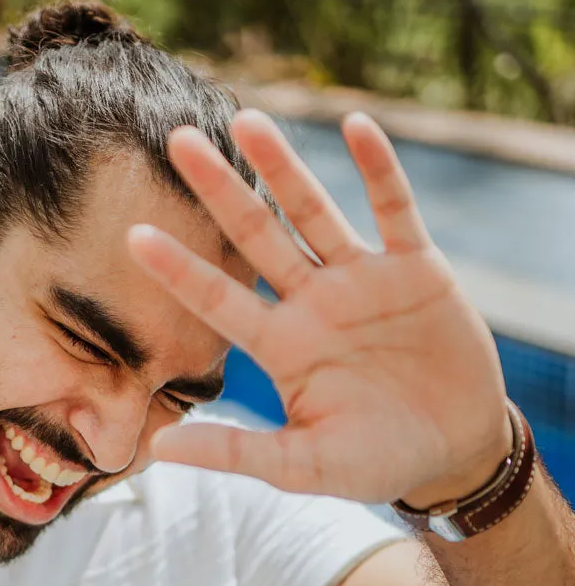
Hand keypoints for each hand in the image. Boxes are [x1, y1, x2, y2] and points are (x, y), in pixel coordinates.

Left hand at [126, 111, 511, 506]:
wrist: (452, 452)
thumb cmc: (374, 463)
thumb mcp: (301, 465)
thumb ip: (235, 452)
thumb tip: (157, 450)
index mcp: (282, 347)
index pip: (218, 300)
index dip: (179, 270)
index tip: (133, 236)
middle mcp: (313, 304)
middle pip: (255, 237)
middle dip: (219, 191)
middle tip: (178, 140)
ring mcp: (362, 280)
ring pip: (314, 213)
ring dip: (283, 168)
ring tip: (246, 120)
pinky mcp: (417, 269)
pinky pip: (395, 210)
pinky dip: (379, 169)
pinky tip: (356, 125)